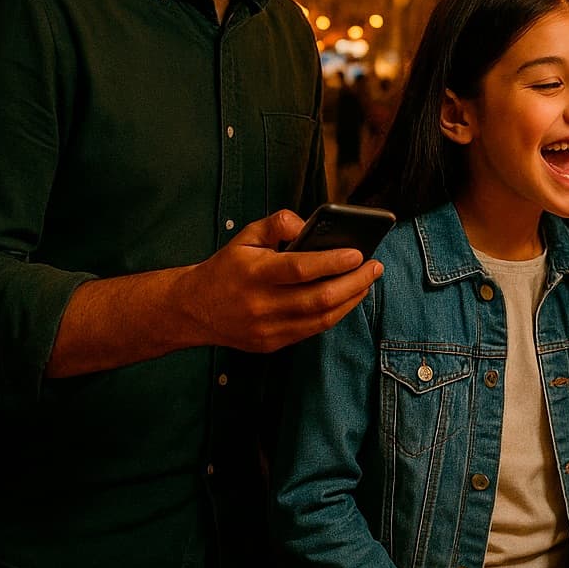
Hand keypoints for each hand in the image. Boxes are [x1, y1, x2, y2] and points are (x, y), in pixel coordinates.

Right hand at [179, 210, 382, 352]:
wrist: (192, 309)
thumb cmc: (227, 267)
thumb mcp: (245, 236)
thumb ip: (277, 223)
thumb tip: (309, 224)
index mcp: (254, 273)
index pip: (300, 268)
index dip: (333, 261)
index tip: (359, 253)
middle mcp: (261, 304)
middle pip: (318, 298)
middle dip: (355, 282)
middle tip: (375, 266)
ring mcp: (267, 329)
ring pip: (321, 319)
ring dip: (351, 299)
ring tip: (367, 281)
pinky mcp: (271, 344)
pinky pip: (312, 330)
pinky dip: (335, 314)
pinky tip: (347, 298)